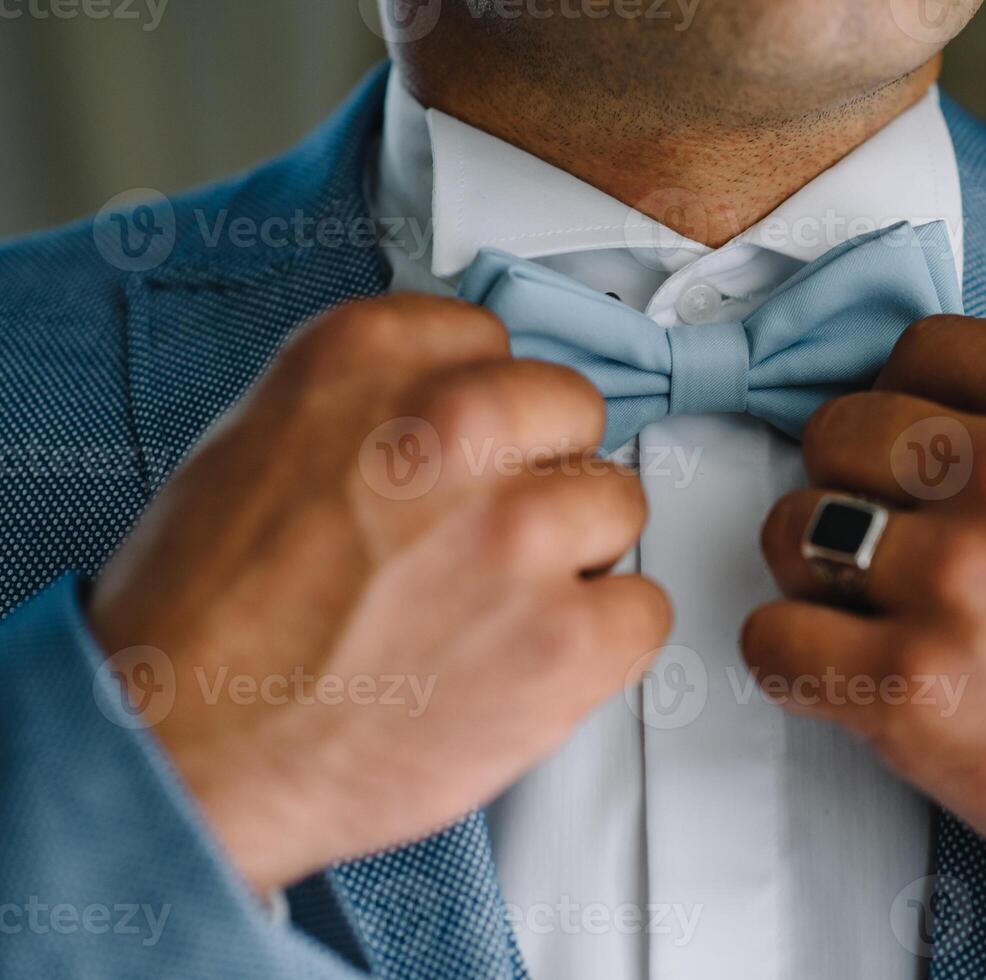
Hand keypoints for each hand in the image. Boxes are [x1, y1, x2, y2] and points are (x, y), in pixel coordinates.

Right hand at [90, 295, 670, 892]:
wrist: (182, 753)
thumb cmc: (205, 619)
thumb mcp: (262, 444)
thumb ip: (375, 406)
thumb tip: (457, 407)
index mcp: (373, 359)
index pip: (496, 343)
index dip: (483, 416)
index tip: (465, 459)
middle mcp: (457, 425)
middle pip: (574, 414)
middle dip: (538, 474)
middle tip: (483, 540)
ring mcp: (521, 531)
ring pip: (619, 506)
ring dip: (572, 558)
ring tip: (493, 611)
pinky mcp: (566, 636)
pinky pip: (646, 608)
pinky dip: (603, 643)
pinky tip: (528, 663)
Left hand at [744, 315, 985, 901]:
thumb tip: (927, 415)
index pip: (919, 347)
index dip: (900, 398)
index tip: (906, 446)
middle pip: (838, 430)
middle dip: (847, 477)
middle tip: (882, 530)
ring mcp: (953, 583)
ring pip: (793, 526)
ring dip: (811, 562)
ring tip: (860, 600)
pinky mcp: (909, 688)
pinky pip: (773, 639)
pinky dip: (789, 652)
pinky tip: (834, 664)